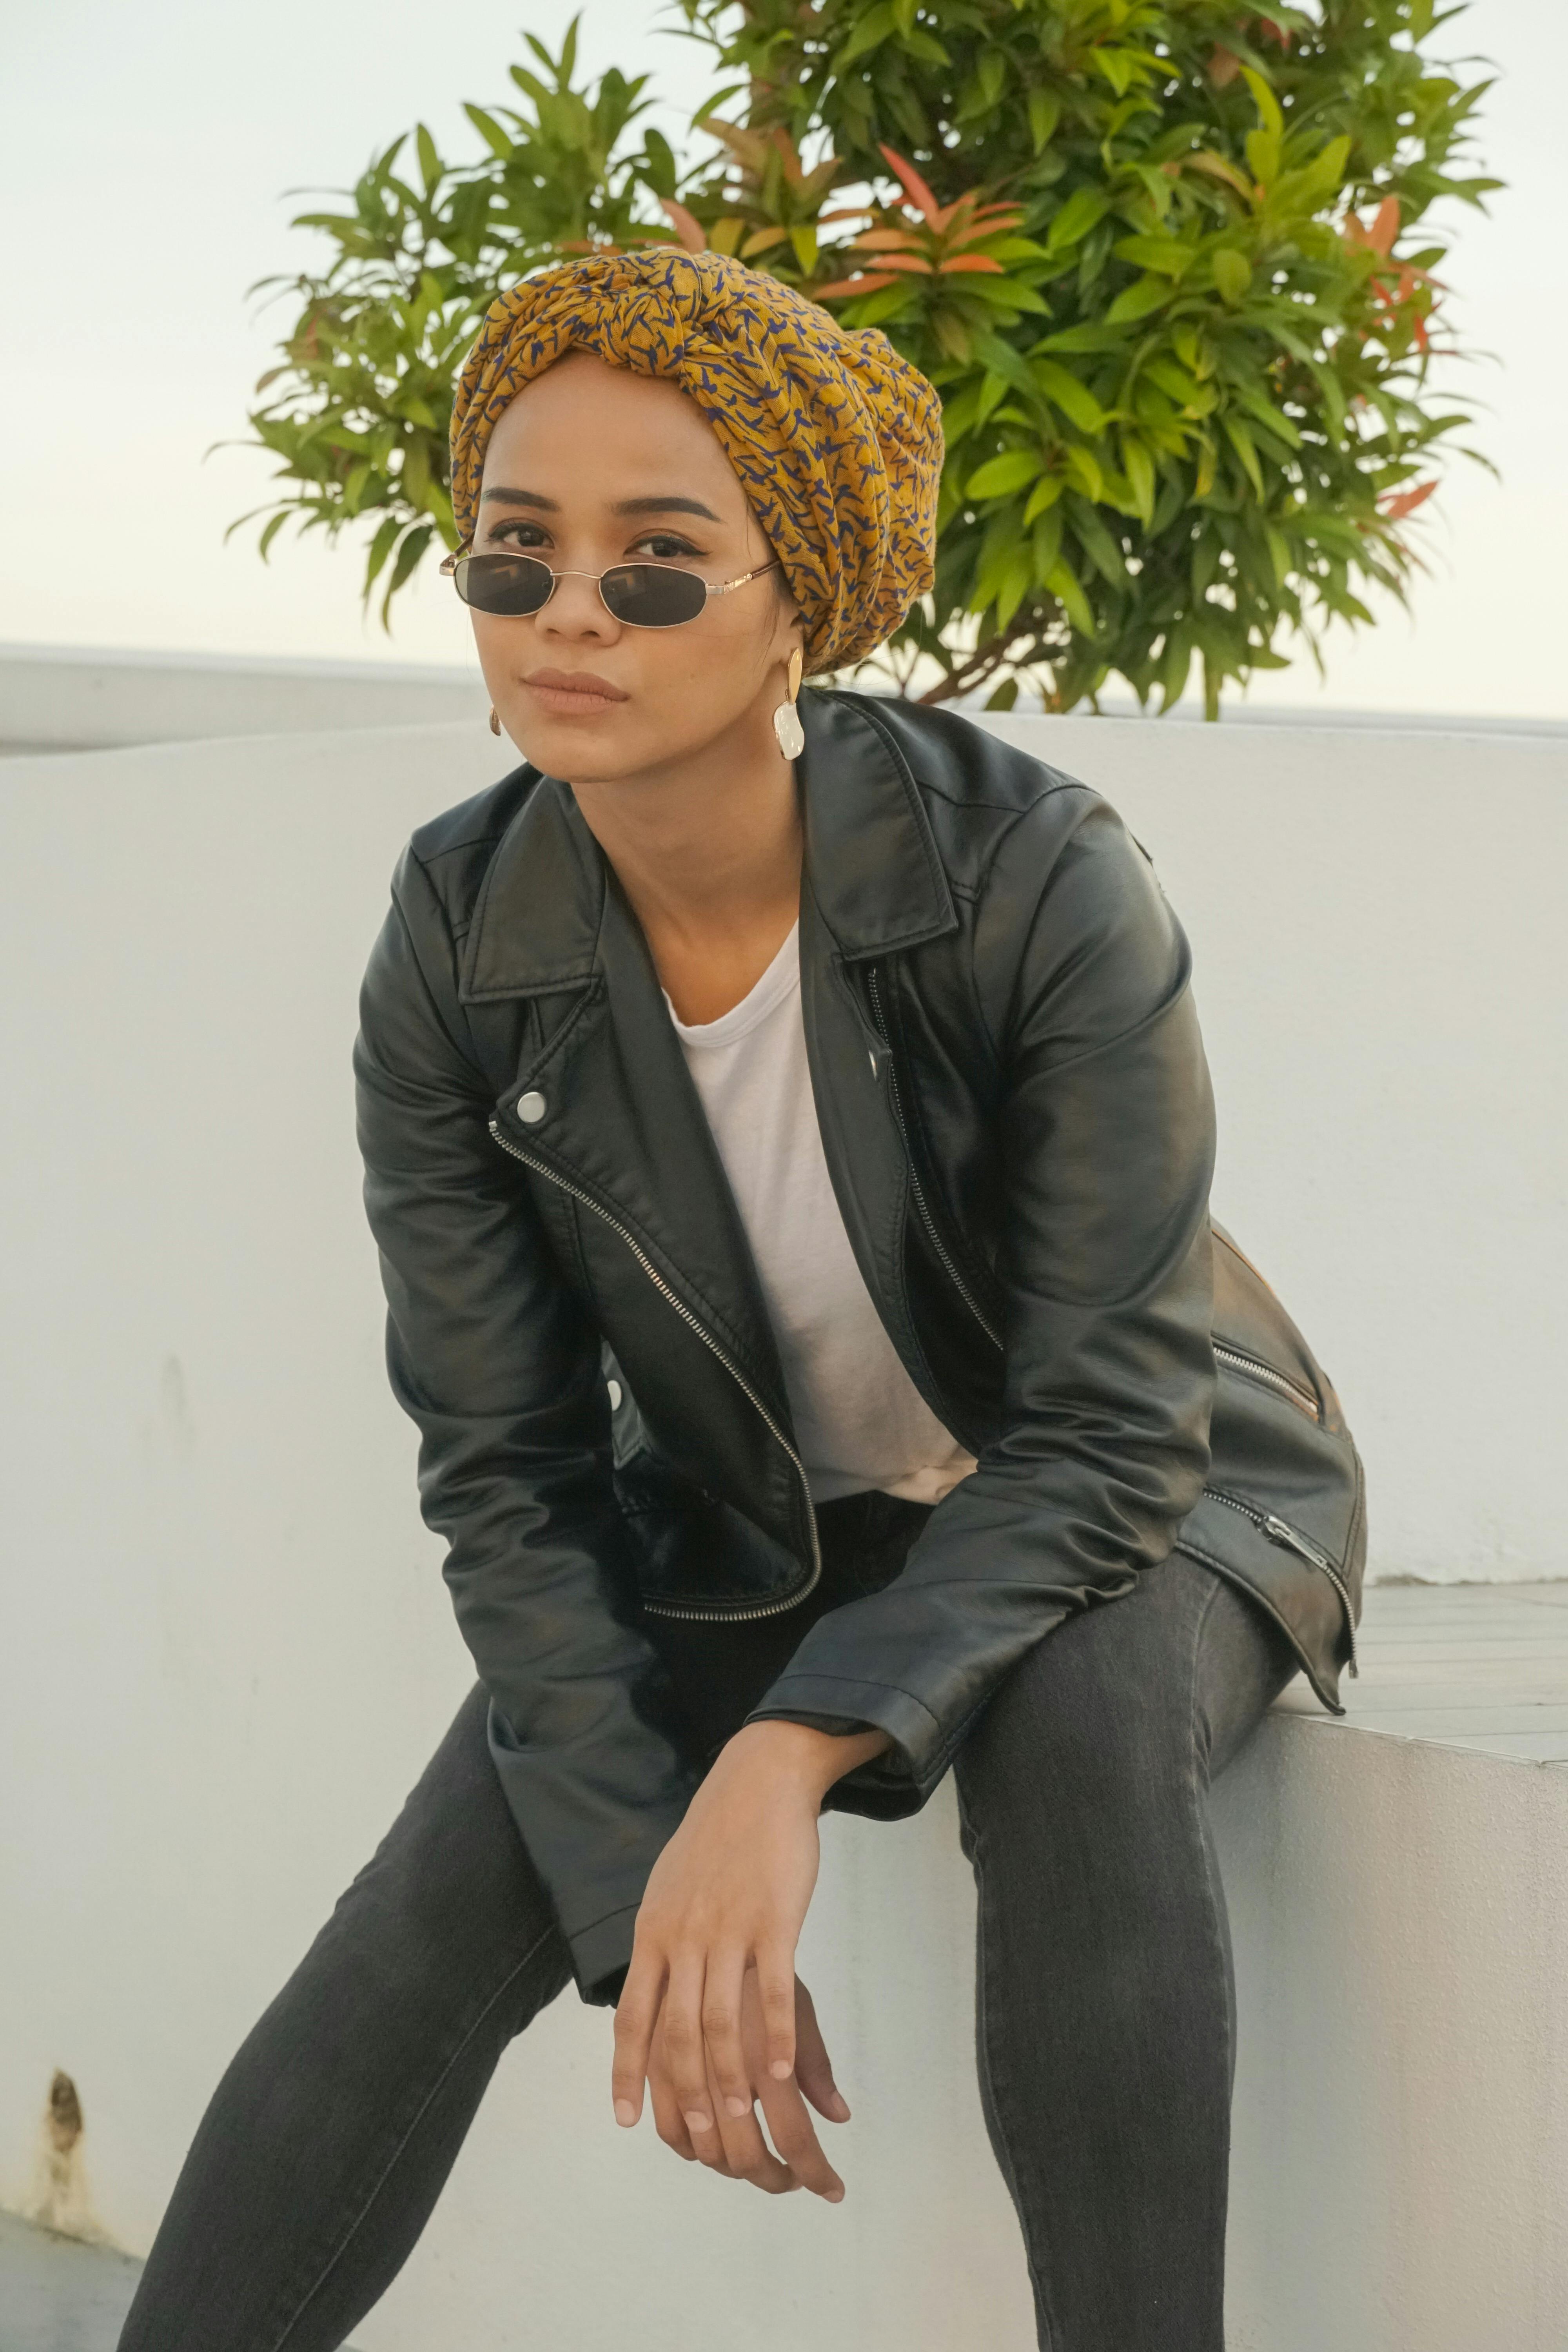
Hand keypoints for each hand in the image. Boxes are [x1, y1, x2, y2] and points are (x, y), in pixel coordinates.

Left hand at [610, 1717, 888, 2198]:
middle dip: (685, 2095)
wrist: (757, 1780)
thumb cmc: (716, 1839)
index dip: (626, 2071)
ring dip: (729, 2080)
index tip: (627, 2120)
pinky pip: (771, 1989)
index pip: (631, 2016)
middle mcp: (683, 1936)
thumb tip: (651, 1983)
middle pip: (676, 2032)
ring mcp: (728, 1928)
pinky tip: (781, 2072)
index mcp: (654, 1931)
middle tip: (700, 2145)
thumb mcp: (669, 1888)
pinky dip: (774, 2036)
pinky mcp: (773, 1919)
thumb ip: (661, 1939)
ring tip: (741, 2123)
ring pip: (721, 2021)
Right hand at [648, 1968, 848, 2196]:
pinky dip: (679, 2141)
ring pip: (701, 2144)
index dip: (815, 2174)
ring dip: (724, 2165)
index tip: (832, 2191)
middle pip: (746, 2153)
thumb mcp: (799, 2001)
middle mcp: (726, 2063)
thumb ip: (815, 2063)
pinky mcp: (653, 2047)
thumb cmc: (761, 1952)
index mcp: (770, 2052)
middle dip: (771, 2178)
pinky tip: (698, 2145)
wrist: (712, 1892)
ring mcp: (684, 2060)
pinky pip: (662, 2115)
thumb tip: (838, 2116)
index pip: (796, 2137)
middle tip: (788, 2180)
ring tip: (747, 2164)